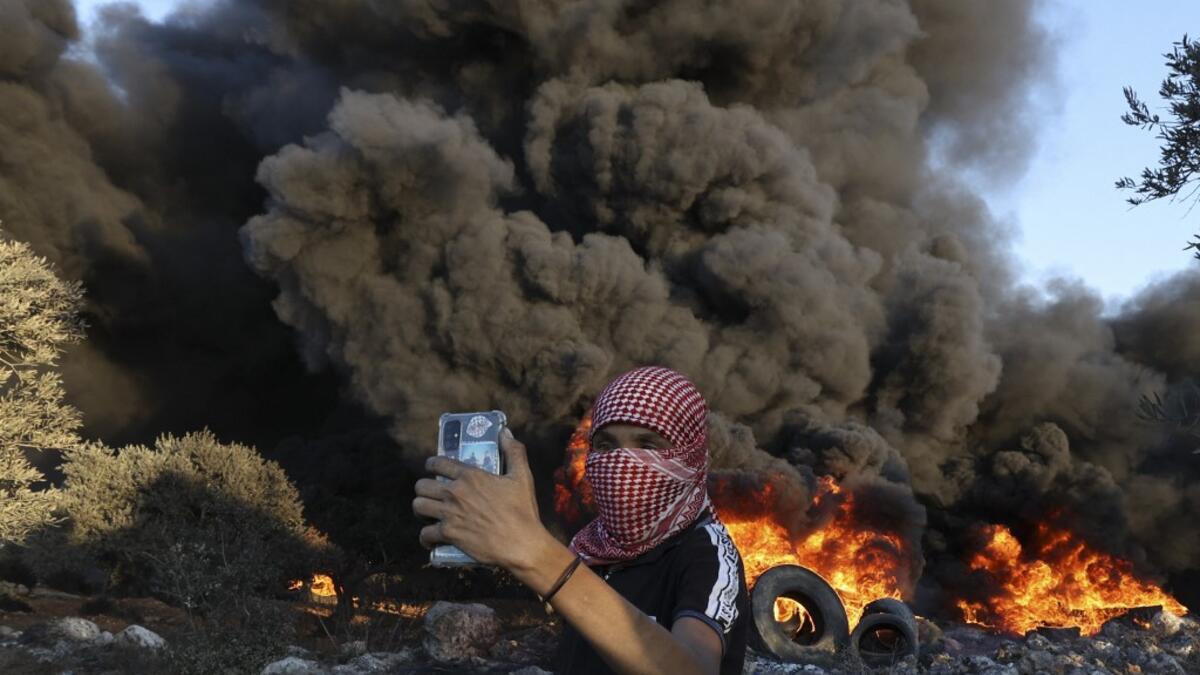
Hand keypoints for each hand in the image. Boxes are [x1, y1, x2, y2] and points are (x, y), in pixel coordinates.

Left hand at [413, 429, 552, 570]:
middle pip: (421, 485)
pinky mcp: (448, 534)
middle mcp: (455, 492)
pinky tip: (430, 538)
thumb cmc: (522, 510)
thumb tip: (505, 433)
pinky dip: (425, 537)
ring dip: (421, 509)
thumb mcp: (522, 477)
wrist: (520, 543)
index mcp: (470, 476)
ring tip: (428, 513)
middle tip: (432, 494)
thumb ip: (514, 451)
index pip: (438, 463)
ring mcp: (449, 514)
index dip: (431, 464)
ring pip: (418, 506)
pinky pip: (425, 534)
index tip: (432, 468)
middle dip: (424, 489)